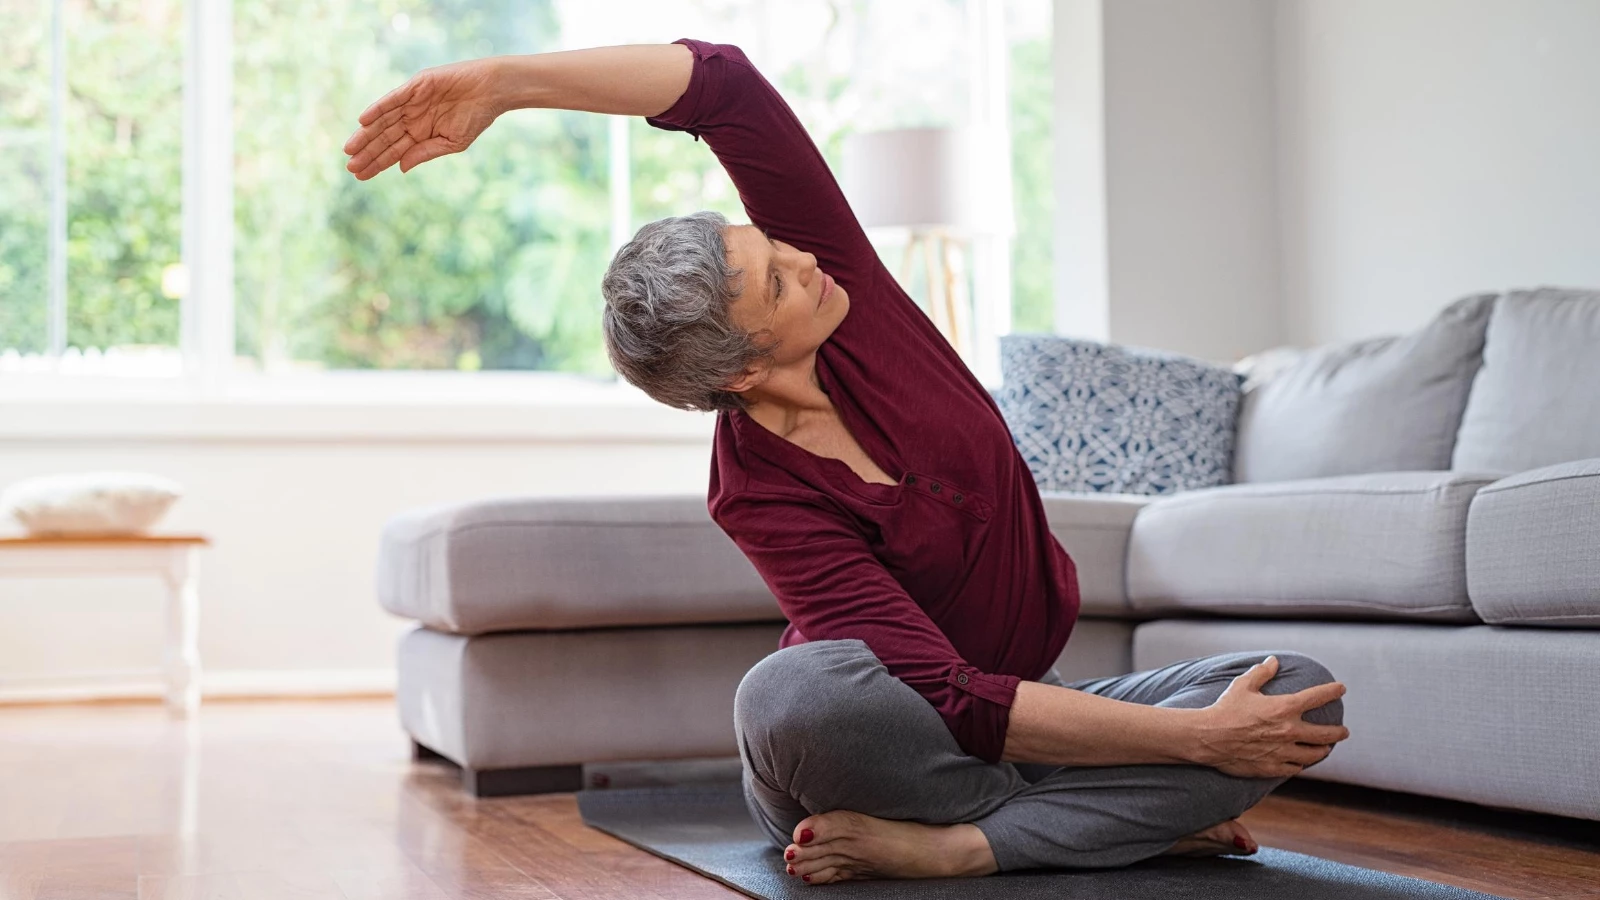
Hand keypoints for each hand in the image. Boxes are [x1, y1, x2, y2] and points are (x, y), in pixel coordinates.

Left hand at [343, 58, 505, 178]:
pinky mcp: (416, 86)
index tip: (360, 175)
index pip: (393, 151)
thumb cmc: (476, 117)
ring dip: (366, 134)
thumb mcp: (452, 143)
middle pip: (383, 138)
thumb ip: (425, 153)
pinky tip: (364, 120)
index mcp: (421, 134)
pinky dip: (378, 108)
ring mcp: (412, 102)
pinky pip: (392, 99)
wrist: (491, 90)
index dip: (377, 163)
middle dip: (367, 152)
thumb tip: (401, 168)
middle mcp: (412, 118)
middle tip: (350, 167)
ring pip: (383, 120)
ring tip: (350, 148)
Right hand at [1192, 656, 1349, 777]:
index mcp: (1284, 708)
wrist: (1209, 738)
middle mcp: (1289, 731)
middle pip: (1325, 734)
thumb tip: (1273, 661)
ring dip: (1323, 750)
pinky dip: (1300, 763)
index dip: (1332, 691)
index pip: (1317, 697)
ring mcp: (1283, 751)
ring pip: (1314, 754)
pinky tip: (1300, 762)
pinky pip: (1295, 767)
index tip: (1341, 689)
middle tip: (1343, 731)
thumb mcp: (1242, 685)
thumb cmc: (1225, 709)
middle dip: (1338, 732)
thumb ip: (1261, 673)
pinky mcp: (1273, 767)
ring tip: (1325, 749)